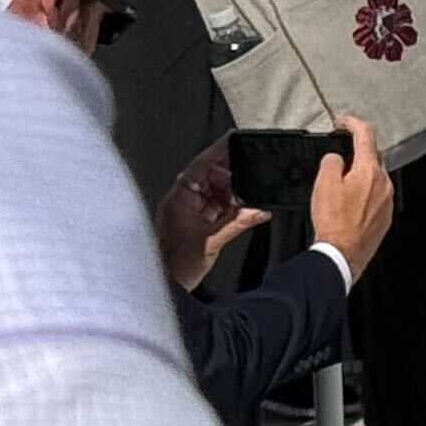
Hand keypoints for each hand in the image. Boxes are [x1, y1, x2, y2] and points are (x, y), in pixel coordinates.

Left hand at [155, 146, 263, 292]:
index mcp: (179, 199)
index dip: (218, 150)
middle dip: (232, 179)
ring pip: (213, 193)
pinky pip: (213, 208)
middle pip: (209, 177)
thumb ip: (239, 222)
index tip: (233, 138)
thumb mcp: (212, 242)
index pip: (200, 165)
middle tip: (252, 179)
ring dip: (231, 196)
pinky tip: (240, 214)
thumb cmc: (175, 266)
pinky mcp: (191, 224)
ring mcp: (185, 213)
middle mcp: (180, 202)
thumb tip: (261, 208)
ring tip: (246, 204)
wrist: (165, 287)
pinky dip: (227, 209)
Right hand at [306, 116, 394, 270]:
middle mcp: (384, 183)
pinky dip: (363, 192)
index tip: (344, 122)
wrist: (342, 253)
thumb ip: (332, 162)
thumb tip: (337, 158)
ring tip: (340, 183)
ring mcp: (387, 200)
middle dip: (357, 151)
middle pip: (372, 158)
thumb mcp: (324, 183)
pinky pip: (375, 196)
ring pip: (374, 178)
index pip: (366, 136)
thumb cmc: (333, 221)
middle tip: (340, 152)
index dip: (353, 124)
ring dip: (360, 174)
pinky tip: (349, 202)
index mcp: (370, 171)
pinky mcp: (385, 216)